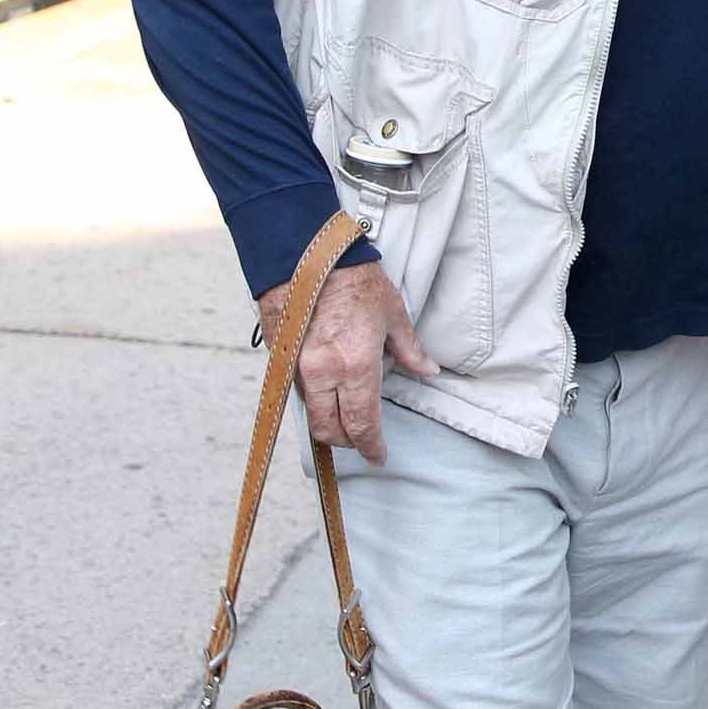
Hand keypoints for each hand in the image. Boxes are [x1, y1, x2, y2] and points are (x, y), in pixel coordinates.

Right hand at [258, 261, 437, 465]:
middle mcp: (324, 373)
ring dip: (327, 418)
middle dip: (346, 440)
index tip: (377, 456)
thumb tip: (428, 371)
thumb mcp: (393, 313)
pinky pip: (295, 389)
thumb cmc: (355, 279)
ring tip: (344, 409)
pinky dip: (311, 395)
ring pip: (311, 412)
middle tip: (361, 437)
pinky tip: (325, 384)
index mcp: (356, 366)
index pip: (362, 424)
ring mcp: (297, 367)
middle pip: (329, 429)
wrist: (308, 252)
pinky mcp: (279, 357)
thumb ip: (409, 349)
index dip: (371, 446)